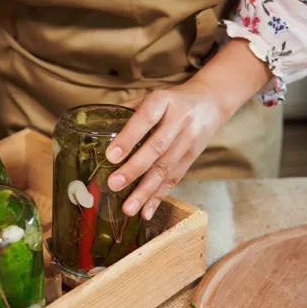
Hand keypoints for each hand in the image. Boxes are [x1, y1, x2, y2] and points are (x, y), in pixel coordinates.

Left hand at [104, 80, 225, 219]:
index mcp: (164, 101)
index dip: (128, 138)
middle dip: (134, 169)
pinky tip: (146, 211)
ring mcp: (188, 140)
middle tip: (114, 185)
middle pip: (157, 148)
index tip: (111, 156)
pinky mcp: (193, 157)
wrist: (211, 102)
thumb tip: (95, 127)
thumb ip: (128, 111)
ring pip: (166, 168)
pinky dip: (159, 197)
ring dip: (146, 191)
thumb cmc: (171, 100)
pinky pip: (174, 179)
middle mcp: (179, 120)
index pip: (145, 119)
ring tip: (128, 208)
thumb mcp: (152, 96)